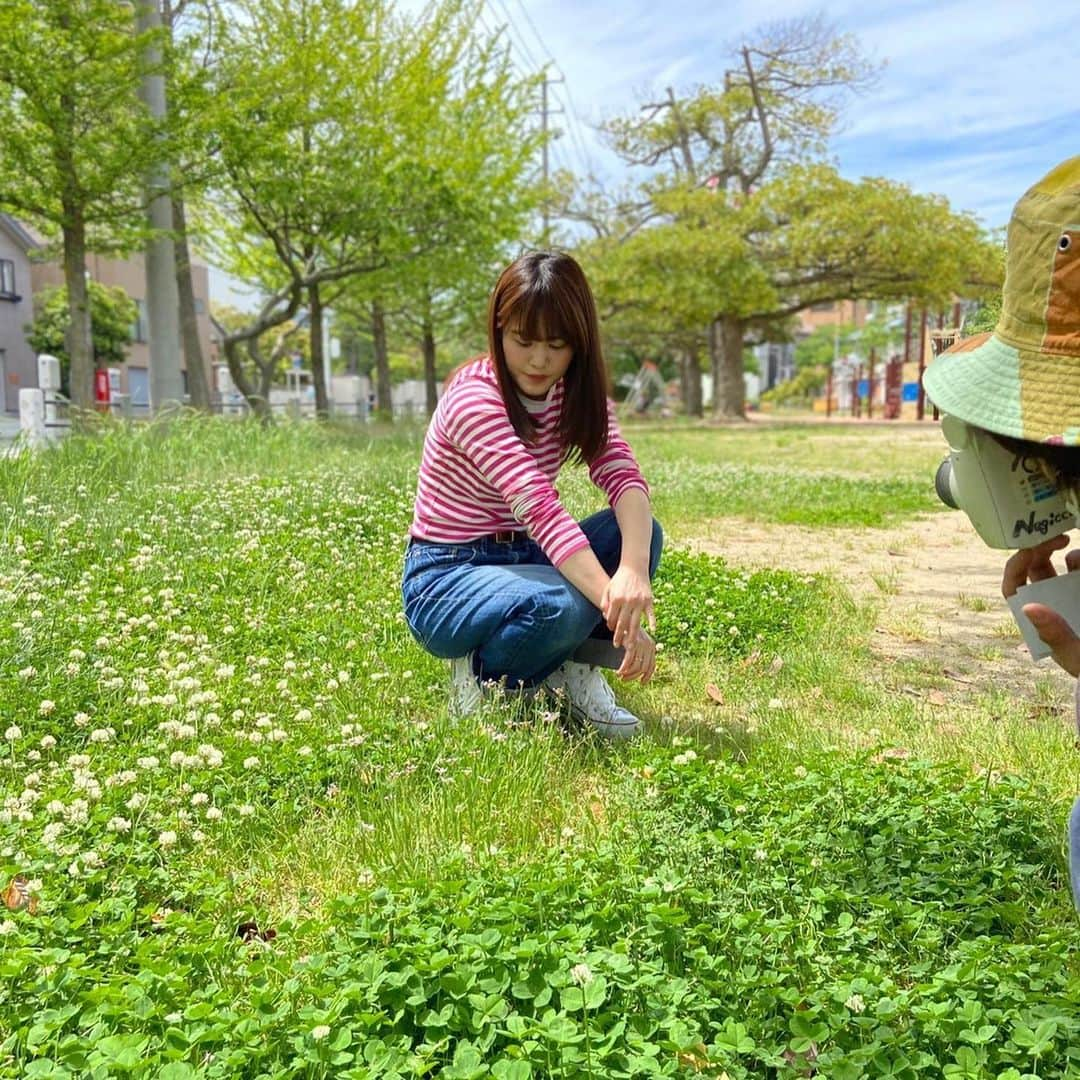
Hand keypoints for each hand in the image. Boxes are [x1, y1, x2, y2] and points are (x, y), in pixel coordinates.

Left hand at [601, 565, 655, 648]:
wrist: (634, 567)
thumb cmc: (620, 579)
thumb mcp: (608, 588)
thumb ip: (604, 601)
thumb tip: (604, 616)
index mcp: (616, 599)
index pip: (611, 618)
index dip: (610, 626)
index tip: (611, 631)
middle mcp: (628, 601)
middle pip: (622, 624)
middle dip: (619, 636)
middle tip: (617, 645)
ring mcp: (639, 602)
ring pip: (635, 623)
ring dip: (632, 636)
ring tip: (630, 645)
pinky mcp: (648, 600)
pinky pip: (650, 614)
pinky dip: (652, 622)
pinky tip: (652, 631)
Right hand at [616, 628, 655, 683]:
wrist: (621, 618)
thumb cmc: (627, 631)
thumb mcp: (636, 642)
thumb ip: (639, 653)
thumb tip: (640, 671)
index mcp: (651, 646)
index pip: (652, 666)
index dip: (647, 676)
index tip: (642, 683)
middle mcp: (649, 645)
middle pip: (643, 668)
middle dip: (634, 676)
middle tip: (624, 679)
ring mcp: (641, 645)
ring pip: (636, 667)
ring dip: (628, 674)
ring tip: (620, 676)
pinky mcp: (631, 644)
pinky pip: (628, 662)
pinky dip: (623, 669)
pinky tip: (618, 672)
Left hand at [1002, 535, 1079, 676]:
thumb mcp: (1073, 654)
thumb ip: (1053, 632)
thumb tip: (1028, 607)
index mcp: (1035, 617)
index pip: (1014, 586)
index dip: (1015, 566)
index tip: (1028, 550)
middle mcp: (1051, 602)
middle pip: (1036, 568)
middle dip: (1041, 549)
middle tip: (1057, 537)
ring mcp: (1072, 595)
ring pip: (1064, 565)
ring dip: (1070, 554)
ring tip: (1077, 556)